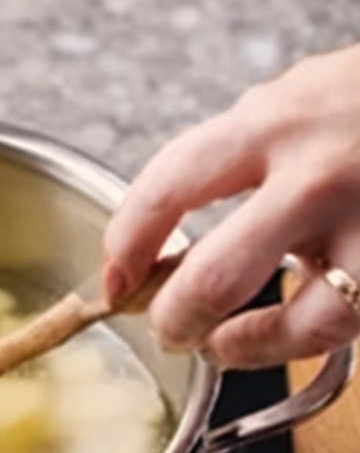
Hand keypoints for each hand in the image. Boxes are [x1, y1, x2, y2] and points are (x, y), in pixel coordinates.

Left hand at [102, 43, 359, 367]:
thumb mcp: (296, 105)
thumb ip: (237, 163)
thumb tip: (164, 243)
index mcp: (274, 122)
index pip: (168, 187)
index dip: (126, 245)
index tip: (114, 278)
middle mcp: (319, 174)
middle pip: (217, 278)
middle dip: (176, 319)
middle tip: (167, 328)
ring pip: (296, 324)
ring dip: (242, 347)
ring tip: (221, 343)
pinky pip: (341, 325)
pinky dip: (296, 341)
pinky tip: (282, 333)